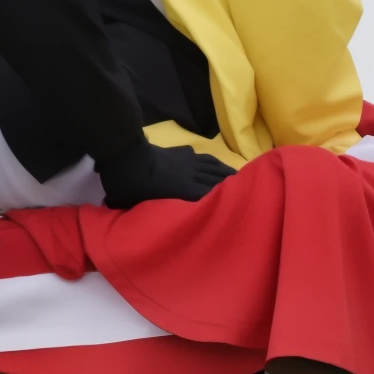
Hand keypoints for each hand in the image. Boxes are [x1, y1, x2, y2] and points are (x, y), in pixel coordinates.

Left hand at [97, 138, 236, 207]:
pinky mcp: (180, 151)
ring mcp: (187, 161)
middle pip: (216, 179)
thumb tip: (131, 222)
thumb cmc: (129, 185)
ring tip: (236, 176)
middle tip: (247, 190)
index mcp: (184, 191)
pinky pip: (202, 157)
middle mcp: (191, 175)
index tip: (237, 206)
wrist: (126, 154)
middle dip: (231, 185)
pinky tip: (213, 162)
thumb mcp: (133, 207)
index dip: (224, 201)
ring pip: (213, 166)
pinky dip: (211, 161)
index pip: (209, 196)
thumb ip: (139, 214)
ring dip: (225, 171)